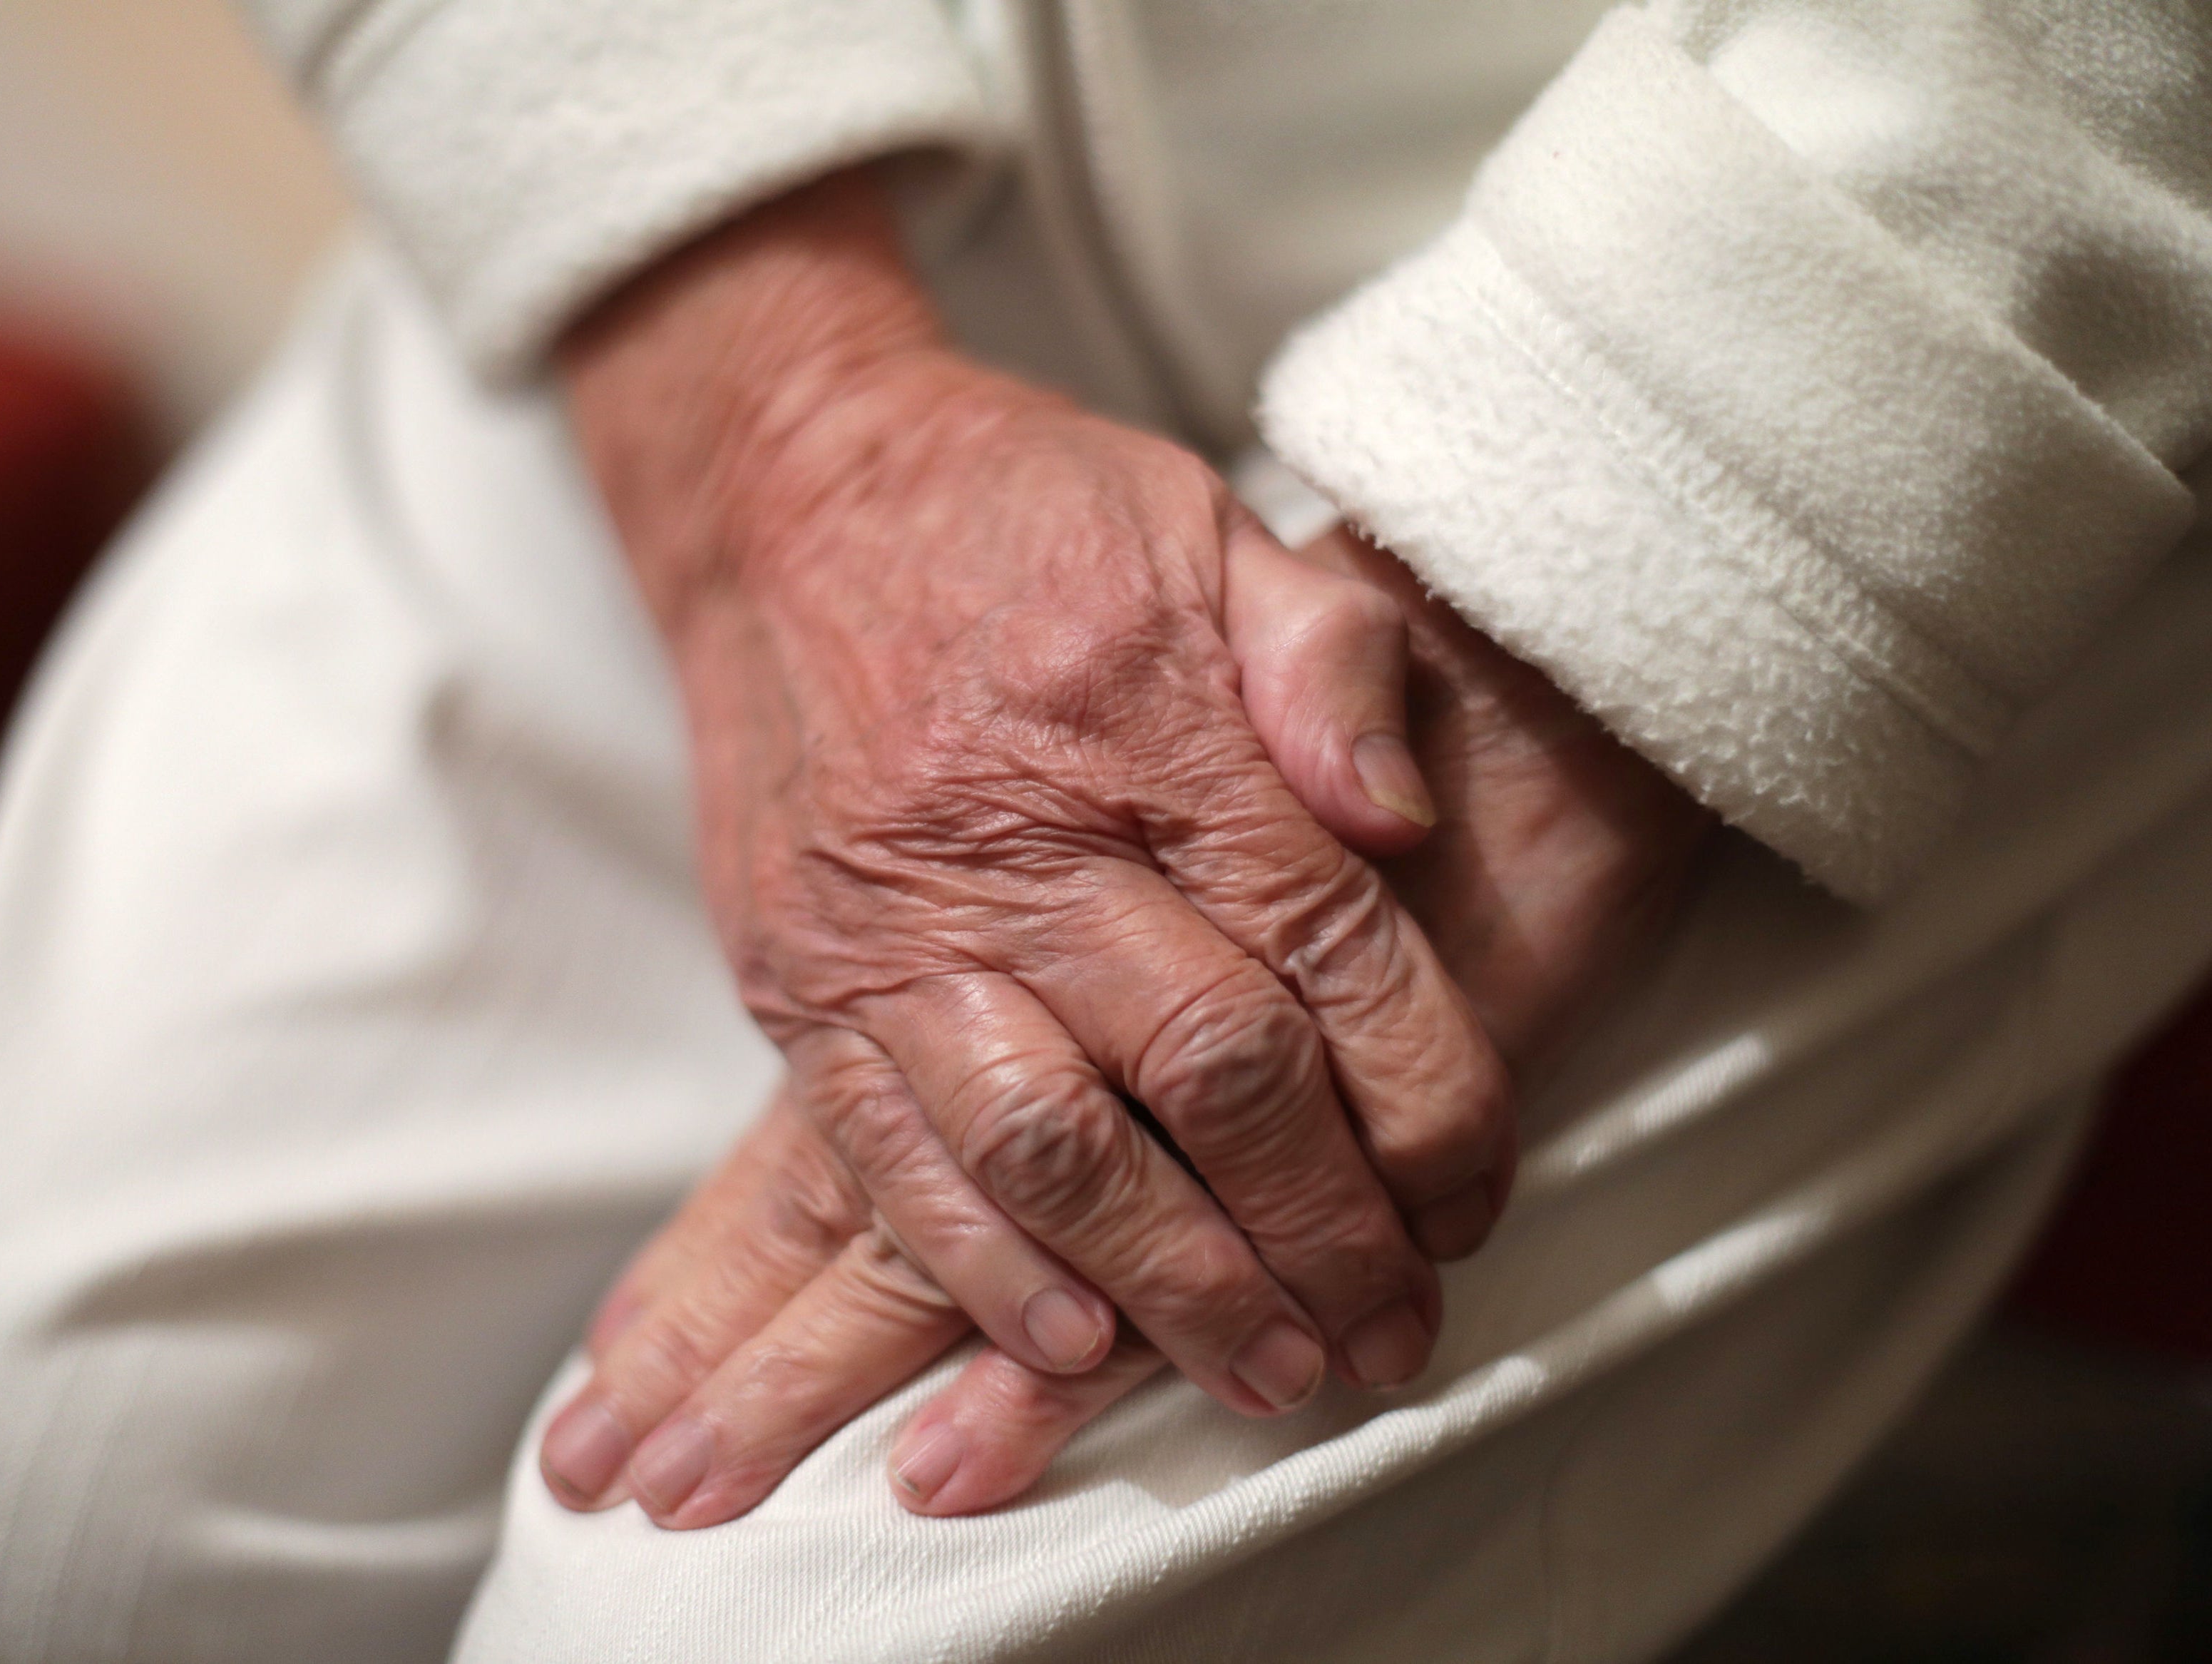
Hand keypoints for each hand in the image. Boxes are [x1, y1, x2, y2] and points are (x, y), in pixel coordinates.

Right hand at [548, 170, 1511, 1521]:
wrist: (788, 491)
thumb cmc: (1027, 514)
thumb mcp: (1211, 528)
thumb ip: (1332, 664)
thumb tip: (1411, 825)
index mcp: (1154, 725)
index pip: (1328, 952)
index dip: (1426, 1099)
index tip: (1474, 1197)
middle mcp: (1023, 839)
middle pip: (1210, 1074)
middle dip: (1322, 1231)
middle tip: (1391, 1337)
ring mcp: (894, 921)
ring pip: (1054, 1148)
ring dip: (1174, 1286)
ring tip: (1270, 1377)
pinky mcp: (797, 977)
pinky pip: (888, 1156)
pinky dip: (984, 1269)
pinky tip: (1070, 1346)